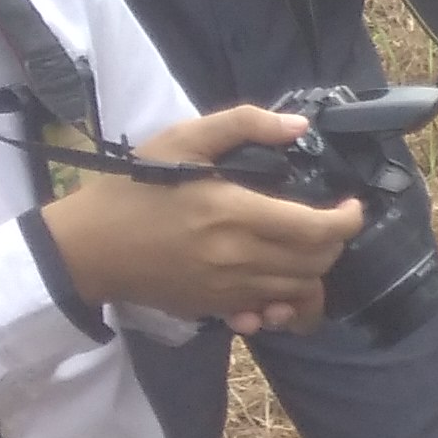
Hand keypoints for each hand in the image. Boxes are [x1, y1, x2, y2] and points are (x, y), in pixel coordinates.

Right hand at [38, 105, 364, 332]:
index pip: (317, 229)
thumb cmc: (134, 188)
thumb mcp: (182, 139)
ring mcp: (227, 289)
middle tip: (327, 223)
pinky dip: (285, 303)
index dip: (348, 219)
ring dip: (315, 272)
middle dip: (335, 243)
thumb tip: (299, 125)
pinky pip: (269, 313)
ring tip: (307, 249)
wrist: (87, 246)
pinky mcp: (215, 308)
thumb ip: (243, 124)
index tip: (350, 206)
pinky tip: (280, 286)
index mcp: (235, 212)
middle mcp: (238, 257)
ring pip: (300, 292)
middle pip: (317, 263)